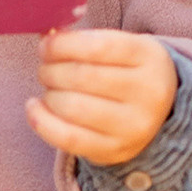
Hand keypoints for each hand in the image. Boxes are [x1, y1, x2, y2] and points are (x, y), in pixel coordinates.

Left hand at [27, 29, 177, 167]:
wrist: (157, 113)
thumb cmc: (127, 72)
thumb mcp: (121, 46)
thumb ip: (85, 40)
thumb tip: (46, 39)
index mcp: (149, 57)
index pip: (96, 47)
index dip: (62, 45)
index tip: (46, 46)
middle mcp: (148, 93)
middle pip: (82, 77)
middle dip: (51, 70)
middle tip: (45, 68)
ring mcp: (133, 126)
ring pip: (72, 107)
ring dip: (49, 94)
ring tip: (49, 88)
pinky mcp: (115, 151)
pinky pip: (67, 138)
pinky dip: (42, 121)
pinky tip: (34, 108)